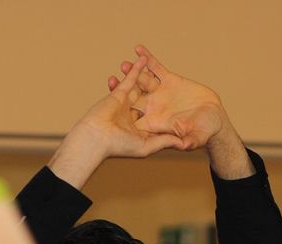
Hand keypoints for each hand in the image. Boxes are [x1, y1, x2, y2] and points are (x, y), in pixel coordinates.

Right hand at [48, 56, 183, 187]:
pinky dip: (137, 69)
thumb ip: (164, 142)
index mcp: (142, 128)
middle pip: (152, 101)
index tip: (186, 112)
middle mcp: (136, 115)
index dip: (172, 116)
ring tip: (156, 68)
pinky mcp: (119, 94)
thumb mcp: (147, 146)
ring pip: (141, 87)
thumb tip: (182, 144)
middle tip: (175, 88)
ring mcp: (127, 104)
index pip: (160, 120)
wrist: (95, 138)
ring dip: (148, 76)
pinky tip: (144, 59)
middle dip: (163, 95)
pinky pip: (131, 79)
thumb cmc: (118, 146)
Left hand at [108, 45, 227, 150]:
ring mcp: (160, 92)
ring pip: (142, 81)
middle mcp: (154, 106)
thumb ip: (187, 141)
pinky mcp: (169, 80)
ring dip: (133, 73)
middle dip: (123, 90)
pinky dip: (148, 59)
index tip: (112, 107)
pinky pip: (156, 68)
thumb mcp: (196, 138)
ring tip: (124, 65)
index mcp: (155, 122)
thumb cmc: (204, 131)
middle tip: (112, 81)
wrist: (212, 116)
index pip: (135, 118)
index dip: (123, 114)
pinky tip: (139, 49)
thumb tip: (181, 146)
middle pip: (133, 98)